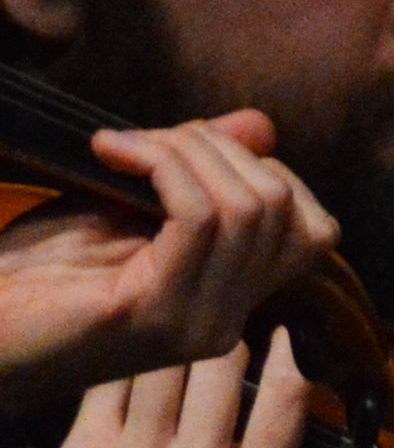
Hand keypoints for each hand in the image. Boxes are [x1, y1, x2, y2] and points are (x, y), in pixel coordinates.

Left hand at [0, 114, 337, 422]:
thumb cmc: (28, 276)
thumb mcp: (119, 209)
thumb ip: (188, 176)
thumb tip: (258, 124)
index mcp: (226, 301)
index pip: (311, 229)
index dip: (257, 167)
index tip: (177, 147)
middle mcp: (225, 321)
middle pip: (284, 208)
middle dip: (216, 148)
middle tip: (144, 140)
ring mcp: (195, 322)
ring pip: (246, 207)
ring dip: (182, 150)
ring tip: (121, 146)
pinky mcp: (153, 313)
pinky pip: (197, 218)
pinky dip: (159, 165)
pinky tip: (109, 153)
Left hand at [44, 328, 312, 447]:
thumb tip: (331, 440)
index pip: (286, 399)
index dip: (288, 352)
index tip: (285, 332)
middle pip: (220, 363)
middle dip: (227, 333)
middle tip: (225, 319)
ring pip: (161, 361)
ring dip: (172, 341)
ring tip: (176, 331)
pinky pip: (109, 382)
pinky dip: (123, 365)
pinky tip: (130, 360)